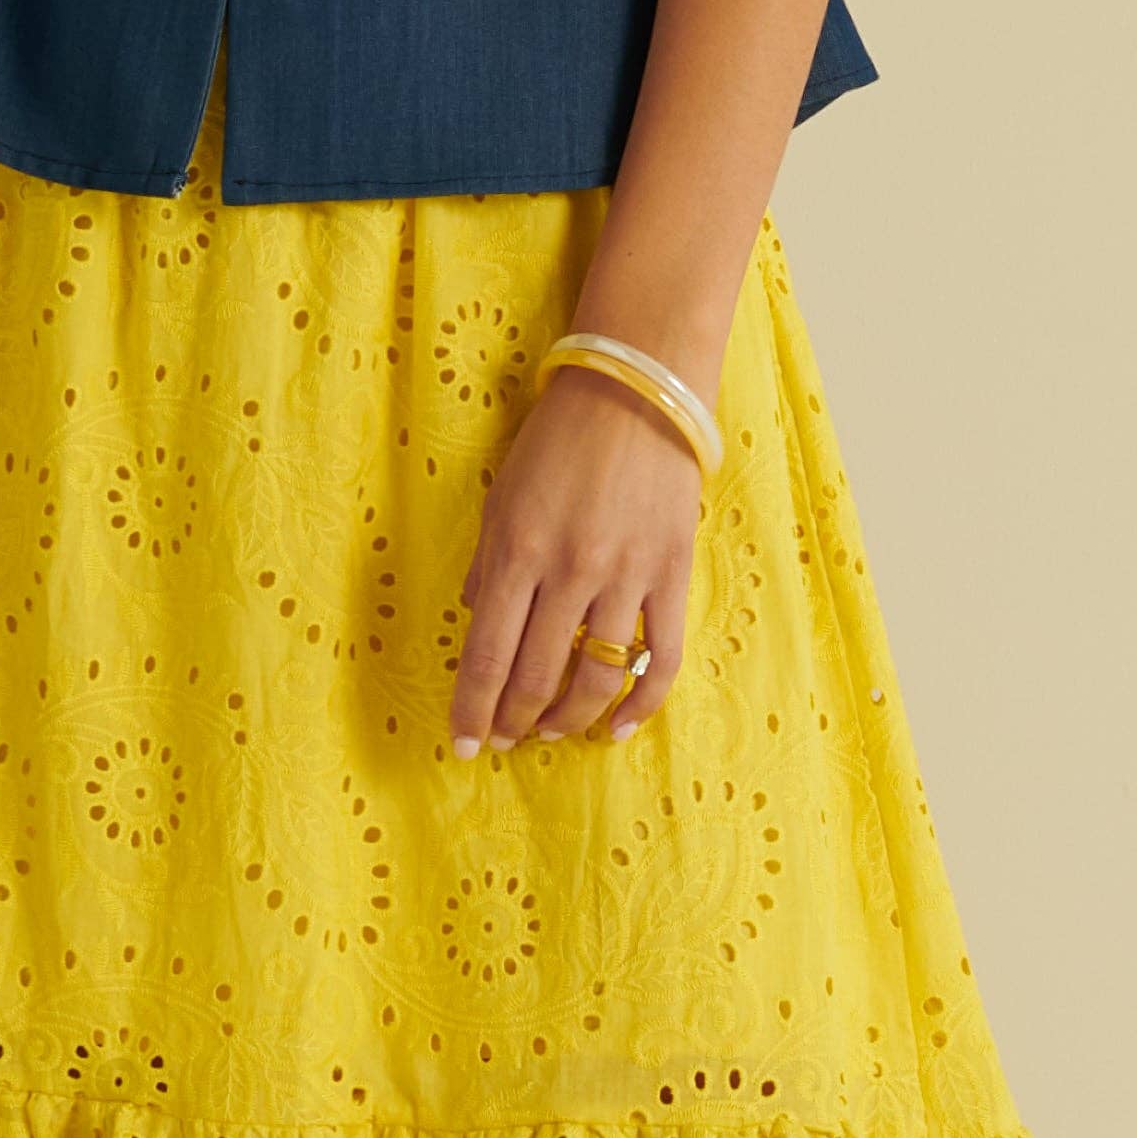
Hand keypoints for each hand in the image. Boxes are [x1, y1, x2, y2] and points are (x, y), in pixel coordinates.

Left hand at [450, 366, 699, 752]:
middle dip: (513, 721)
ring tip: (549, 733)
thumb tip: (477, 627)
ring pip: (595, 679)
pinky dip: (639, 706)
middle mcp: (570, 571)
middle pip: (537, 677)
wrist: (637, 393)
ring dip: (567, 721)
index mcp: (518, 550)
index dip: (473, 710)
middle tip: (504, 740)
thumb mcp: (501, 499)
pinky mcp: (672, 575)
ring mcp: (626, 576)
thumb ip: (488, 569)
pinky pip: (660, 659)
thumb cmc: (559, 442)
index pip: (488, 655)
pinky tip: (616, 729)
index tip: (463, 744)